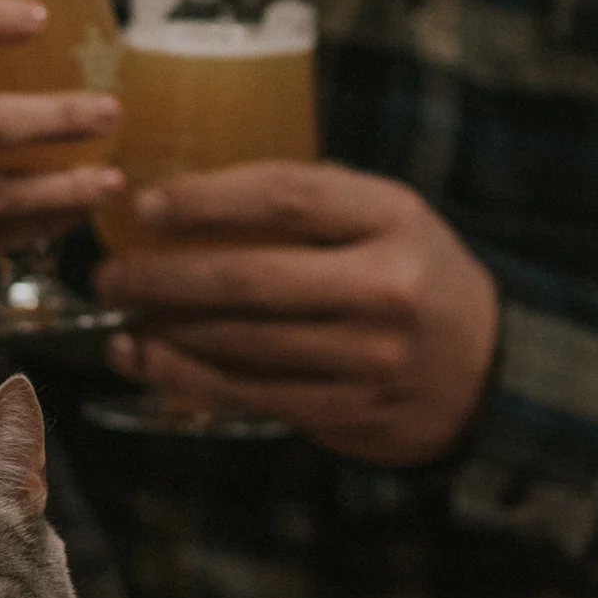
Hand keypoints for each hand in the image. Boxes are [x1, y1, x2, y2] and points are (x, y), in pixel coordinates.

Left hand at [94, 161, 499, 467]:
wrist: (488, 368)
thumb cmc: (411, 274)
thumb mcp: (386, 216)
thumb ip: (311, 201)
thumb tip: (188, 188)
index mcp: (391, 217)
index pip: (285, 197)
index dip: (205, 201)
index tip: (143, 206)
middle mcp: (385, 287)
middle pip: (250, 279)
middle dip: (164, 278)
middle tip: (108, 273)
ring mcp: (368, 356)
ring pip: (241, 344)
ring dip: (164, 332)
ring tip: (116, 315)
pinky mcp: (348, 409)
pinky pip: (249, 393)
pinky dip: (184, 378)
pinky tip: (142, 359)